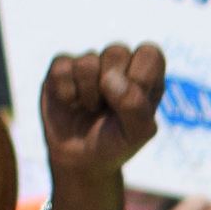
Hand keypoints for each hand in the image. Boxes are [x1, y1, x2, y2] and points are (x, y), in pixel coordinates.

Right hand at [38, 40, 172, 209]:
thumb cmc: (116, 143)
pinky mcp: (61, 69)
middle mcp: (119, 65)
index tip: (133, 101)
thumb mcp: (137, 134)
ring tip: (90, 108)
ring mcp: (89, 65)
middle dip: (111, 87)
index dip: (140, 77)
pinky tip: (70, 103)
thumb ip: (134, 106)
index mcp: (146, 75)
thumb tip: (111, 77)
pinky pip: (61, 67)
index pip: (149, 52)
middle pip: (116, 51)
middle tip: (108, 108)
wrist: (80, 158)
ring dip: (88, 93)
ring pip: (88, 60)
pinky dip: (65, 91)